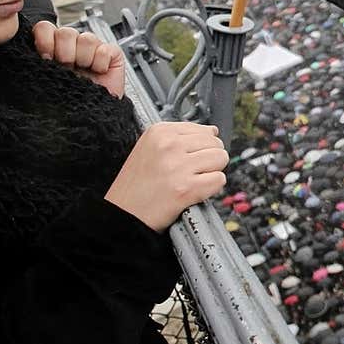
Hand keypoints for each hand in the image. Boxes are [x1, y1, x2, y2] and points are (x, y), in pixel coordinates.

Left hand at [33, 21, 125, 98]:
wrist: (91, 118)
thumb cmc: (67, 101)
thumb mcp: (45, 82)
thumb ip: (36, 64)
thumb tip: (30, 51)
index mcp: (52, 49)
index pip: (45, 28)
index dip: (45, 39)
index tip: (46, 57)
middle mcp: (71, 46)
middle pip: (66, 31)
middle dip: (65, 52)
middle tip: (67, 68)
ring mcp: (92, 48)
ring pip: (86, 38)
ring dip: (84, 58)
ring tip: (83, 72)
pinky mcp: (112, 54)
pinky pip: (106, 49)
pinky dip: (101, 63)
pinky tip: (98, 72)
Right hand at [104, 121, 228, 231]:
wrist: (122, 214)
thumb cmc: (136, 185)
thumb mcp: (150, 149)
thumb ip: (181, 137)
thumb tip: (213, 130)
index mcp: (159, 132)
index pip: (203, 129)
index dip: (200, 147)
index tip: (186, 159)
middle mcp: (169, 145)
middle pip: (215, 143)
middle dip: (209, 159)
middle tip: (190, 173)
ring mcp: (178, 166)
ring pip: (221, 158)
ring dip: (212, 172)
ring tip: (191, 180)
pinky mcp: (187, 188)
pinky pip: (219, 179)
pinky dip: (212, 188)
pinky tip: (194, 191)